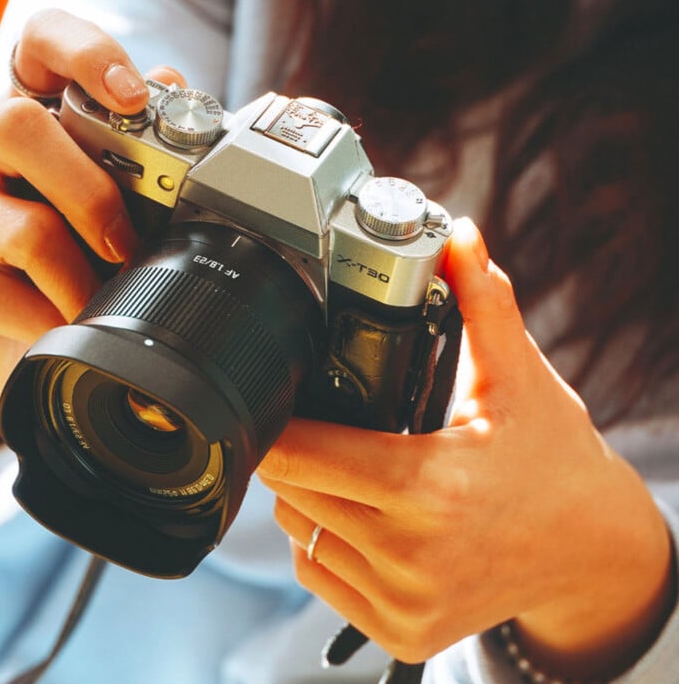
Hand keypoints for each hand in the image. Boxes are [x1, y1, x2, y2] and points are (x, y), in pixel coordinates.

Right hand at [0, 8, 185, 447]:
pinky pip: (16, 299)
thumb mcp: (94, 192)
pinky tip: (71, 321)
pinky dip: (62, 317)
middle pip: (19, 126)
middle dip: (95, 194)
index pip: (40, 41)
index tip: (132, 96)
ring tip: (106, 295)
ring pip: (28, 230)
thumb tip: (172, 83)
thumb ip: (132, 145)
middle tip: (126, 243)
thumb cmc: (56, 249)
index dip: (87, 53)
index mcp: (21, 115)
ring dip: (87, 275)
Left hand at [258, 218, 674, 678]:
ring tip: (349, 467)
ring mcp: (403, 602)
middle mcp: (409, 554)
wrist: (593, 550)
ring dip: (306, 495)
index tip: (278, 399)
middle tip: (326, 425)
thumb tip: (460, 238)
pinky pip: (320, 575)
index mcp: (427, 487)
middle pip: (293, 490)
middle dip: (295, 451)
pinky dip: (322, 540)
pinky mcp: (401, 631)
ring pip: (300, 533)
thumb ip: (481, 304)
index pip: (302, 454)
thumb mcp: (517, 380)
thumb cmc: (553, 461)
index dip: (280, 421)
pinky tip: (361, 515)